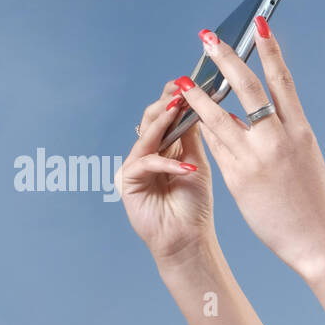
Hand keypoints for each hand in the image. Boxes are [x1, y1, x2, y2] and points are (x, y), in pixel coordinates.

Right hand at [115, 79, 216, 264]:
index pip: (167, 117)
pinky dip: (165, 163)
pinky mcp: (127, 181)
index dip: (175, 100)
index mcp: (165, 148)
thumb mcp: (196, 164)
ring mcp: (136, 166)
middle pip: (151, 120)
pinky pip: (145, 163)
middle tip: (179, 90)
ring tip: (177, 111)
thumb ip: (190, 137)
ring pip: (146, 136)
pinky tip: (184, 167)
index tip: (188, 84)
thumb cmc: (194, 207)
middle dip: (166, 104)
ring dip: (162, 123)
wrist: (188, 240)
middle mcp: (148, 153)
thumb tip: (194, 104)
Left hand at [174, 21, 324, 276]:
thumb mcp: (304, 160)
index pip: (283, 80)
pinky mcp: (238, 178)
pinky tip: (189, 119)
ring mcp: (257, 158)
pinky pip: (215, 147)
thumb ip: (279, 136)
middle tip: (207, 38)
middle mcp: (278, 139)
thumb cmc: (313, 203)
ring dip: (198, 95)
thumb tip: (246, 118)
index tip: (259, 22)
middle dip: (225, 58)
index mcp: (301, 131)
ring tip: (182, 81)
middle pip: (247, 88)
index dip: (270, 49)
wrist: (317, 240)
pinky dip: (202, 130)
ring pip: (219, 117)